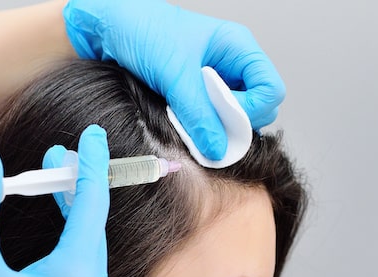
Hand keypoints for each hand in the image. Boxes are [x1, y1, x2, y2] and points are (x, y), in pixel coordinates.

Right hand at [0, 125, 112, 276]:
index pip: (90, 206)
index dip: (89, 166)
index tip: (93, 136)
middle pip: (93, 231)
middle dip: (77, 193)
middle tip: (56, 164)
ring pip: (91, 259)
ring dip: (76, 227)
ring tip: (54, 199)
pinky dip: (76, 259)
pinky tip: (53, 249)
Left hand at [63, 0, 284, 159]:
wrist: (106, 27)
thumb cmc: (143, 30)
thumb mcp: (174, 73)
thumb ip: (197, 112)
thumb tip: (218, 147)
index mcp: (237, 49)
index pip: (270, 90)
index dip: (253, 111)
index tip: (225, 121)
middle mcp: (228, 66)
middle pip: (254, 108)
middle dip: (233, 124)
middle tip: (203, 127)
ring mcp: (209, 82)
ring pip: (227, 118)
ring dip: (210, 128)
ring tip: (183, 121)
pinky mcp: (189, 95)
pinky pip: (203, 120)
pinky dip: (193, 127)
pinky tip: (175, 122)